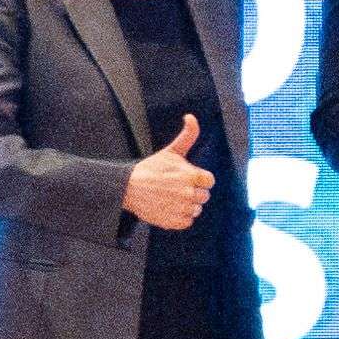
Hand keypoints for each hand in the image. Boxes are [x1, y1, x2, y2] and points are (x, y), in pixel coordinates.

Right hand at [123, 114, 213, 230]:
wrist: (128, 188)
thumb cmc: (151, 168)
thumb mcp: (171, 151)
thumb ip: (188, 135)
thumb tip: (191, 117)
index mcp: (192, 176)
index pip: (209, 181)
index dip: (199, 179)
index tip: (187, 178)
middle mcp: (189, 193)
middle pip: (204, 196)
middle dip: (193, 191)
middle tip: (176, 187)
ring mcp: (181, 209)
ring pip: (196, 209)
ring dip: (187, 205)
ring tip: (171, 197)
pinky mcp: (173, 222)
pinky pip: (187, 222)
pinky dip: (180, 217)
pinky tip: (169, 208)